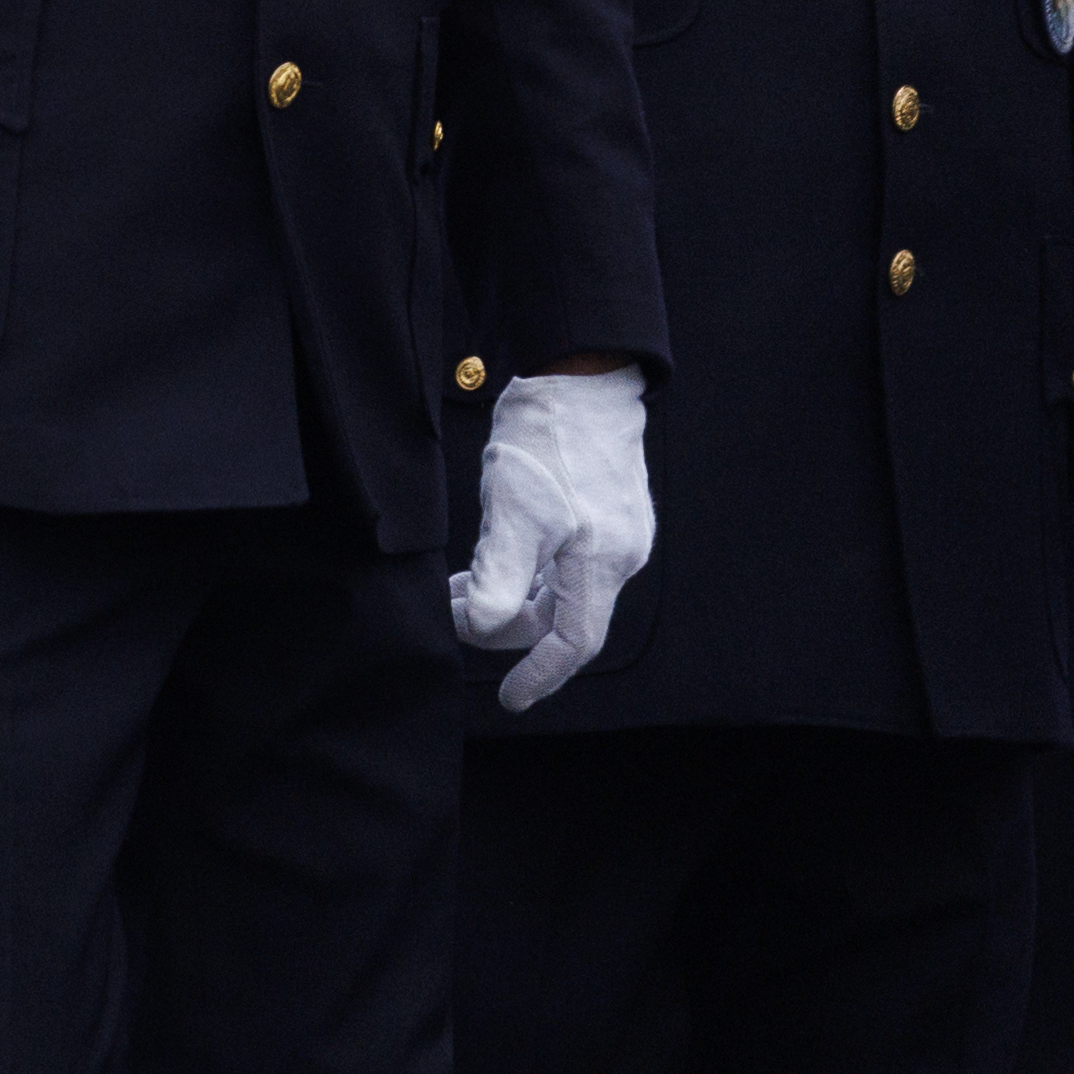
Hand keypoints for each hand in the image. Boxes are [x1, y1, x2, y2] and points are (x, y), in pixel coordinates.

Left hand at [451, 366, 651, 708]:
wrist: (578, 376)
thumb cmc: (549, 440)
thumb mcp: (512, 511)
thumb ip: (500, 575)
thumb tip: (484, 628)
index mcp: (602, 563)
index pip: (574, 642)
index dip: (540, 675)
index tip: (508, 697)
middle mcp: (617, 554)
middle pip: (562, 616)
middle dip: (507, 626)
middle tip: (457, 614)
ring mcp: (612, 532)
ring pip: (557, 586)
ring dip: (509, 595)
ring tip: (461, 587)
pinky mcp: (600, 510)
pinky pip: (561, 559)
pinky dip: (523, 569)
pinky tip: (490, 556)